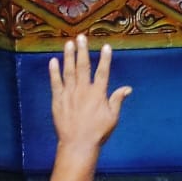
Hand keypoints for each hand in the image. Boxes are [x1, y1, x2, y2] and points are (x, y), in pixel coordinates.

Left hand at [48, 34, 131, 148]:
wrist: (78, 143)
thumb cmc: (98, 132)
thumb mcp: (112, 117)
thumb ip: (117, 100)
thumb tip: (127, 88)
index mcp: (98, 94)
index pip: (103, 72)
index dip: (105, 59)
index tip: (106, 46)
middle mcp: (83, 90)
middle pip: (83, 66)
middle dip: (83, 50)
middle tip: (81, 37)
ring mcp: (69, 94)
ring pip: (69, 71)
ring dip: (69, 56)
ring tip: (69, 43)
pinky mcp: (58, 99)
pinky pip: (55, 82)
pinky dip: (54, 71)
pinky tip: (53, 61)